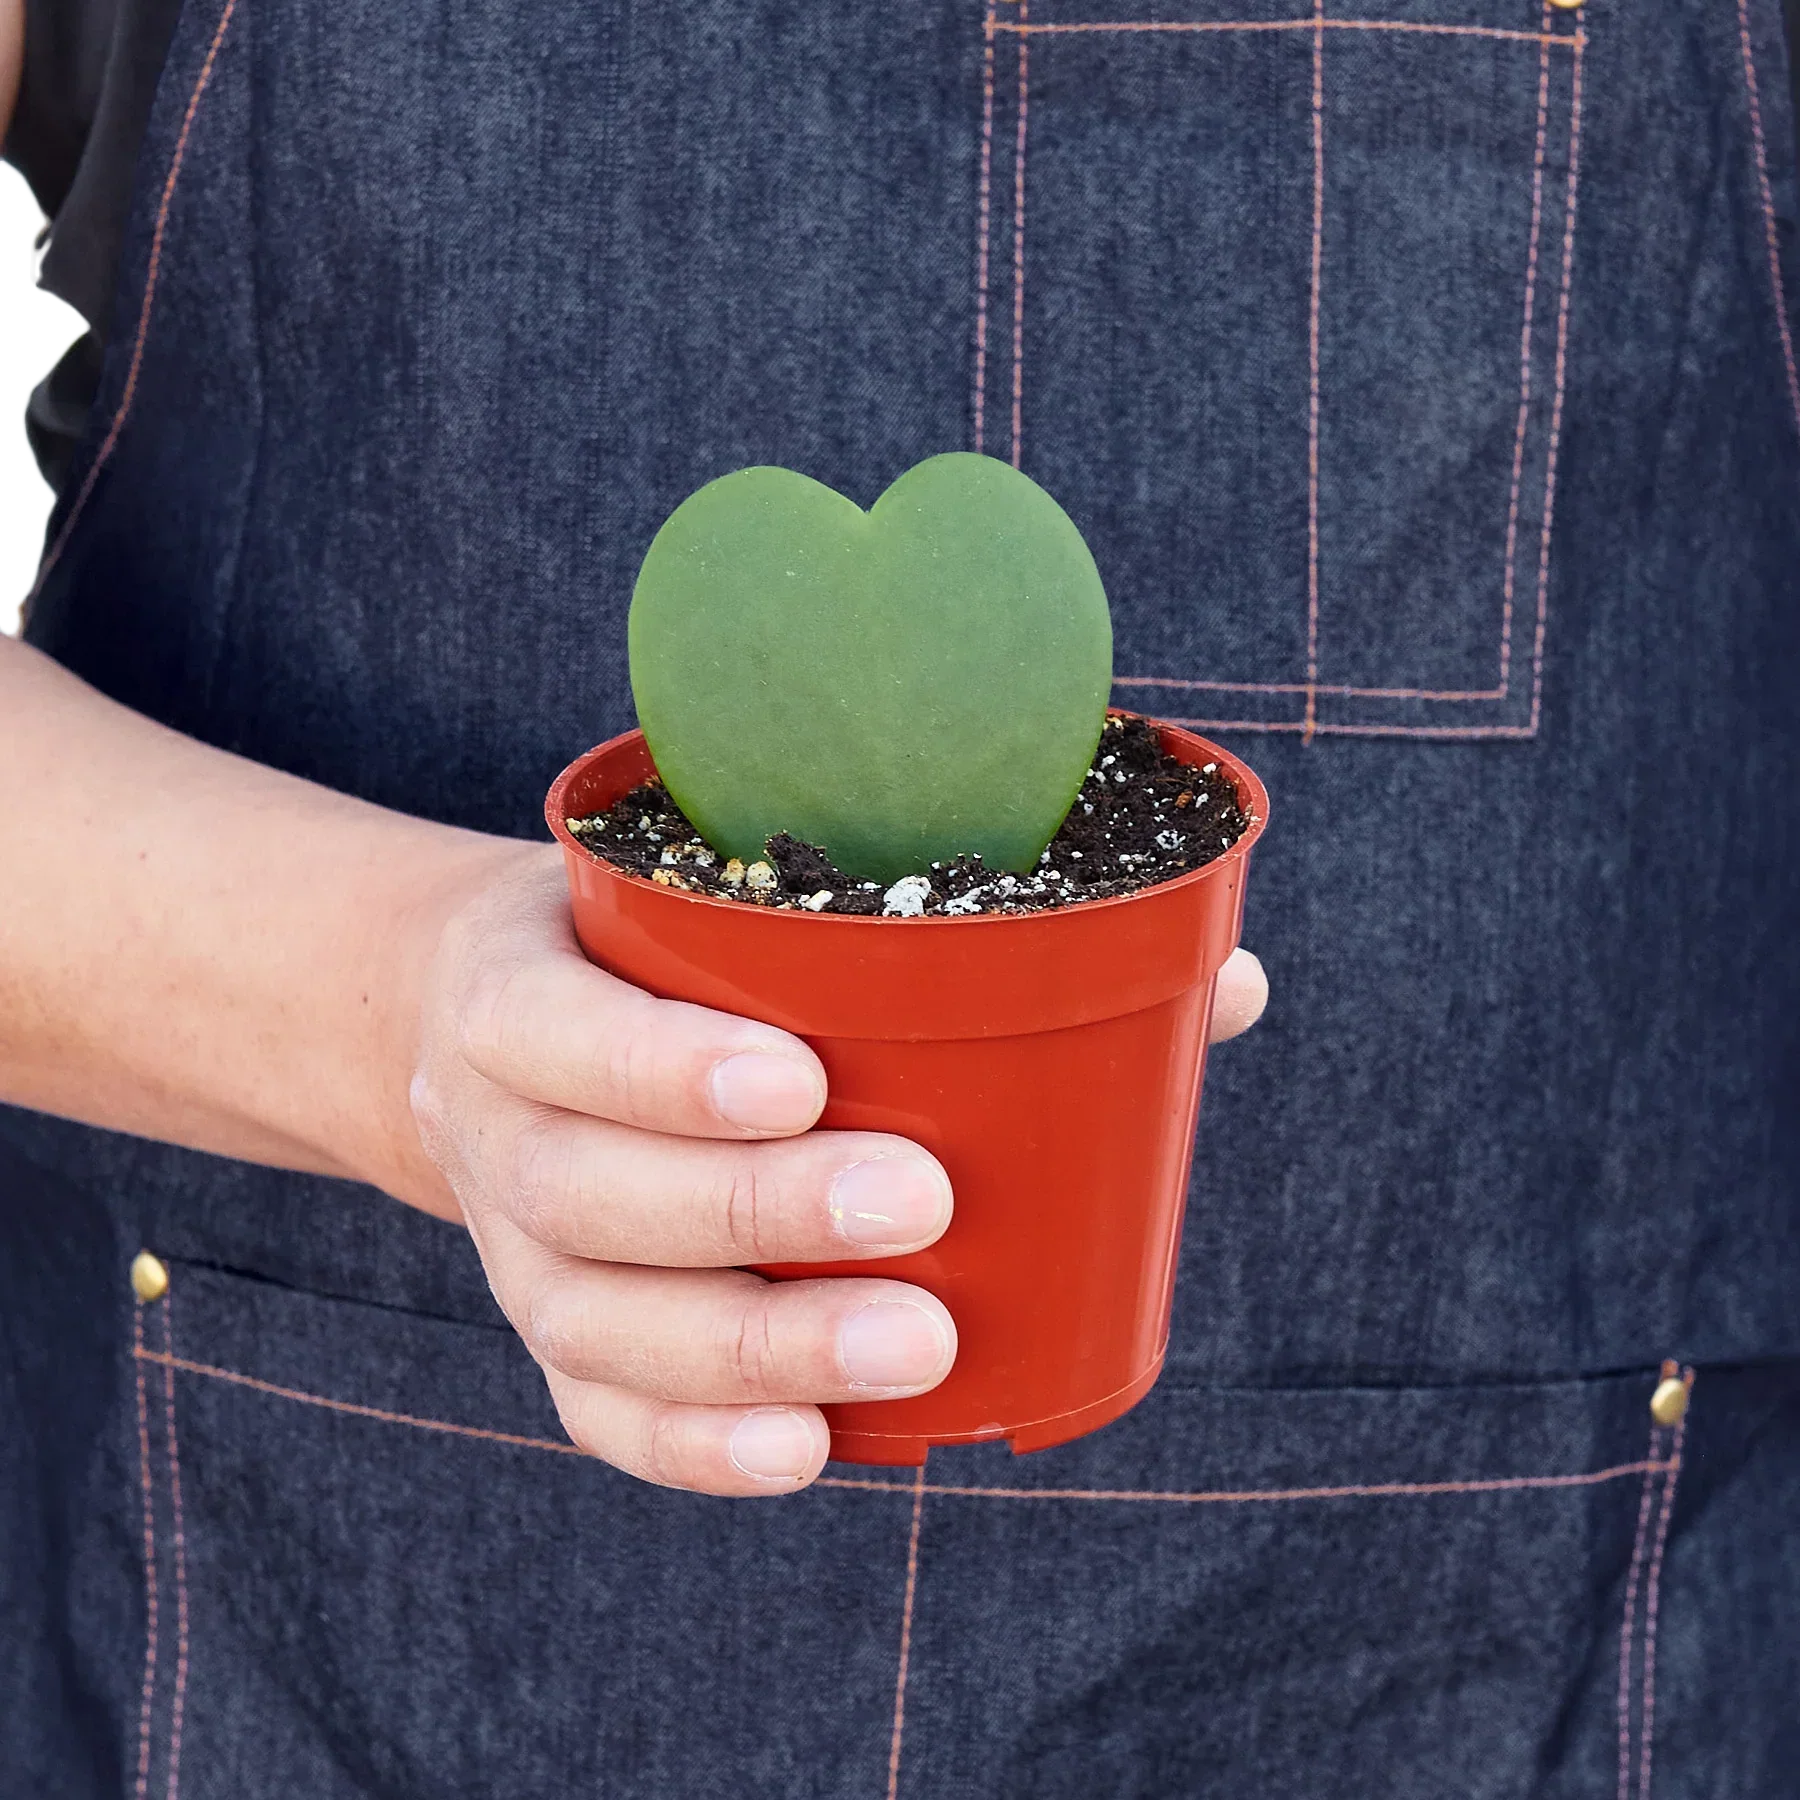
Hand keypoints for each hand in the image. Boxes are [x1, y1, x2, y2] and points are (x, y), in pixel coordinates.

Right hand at [408, 850, 1266, 1498]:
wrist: (494, 1022)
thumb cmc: (658, 950)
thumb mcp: (729, 902)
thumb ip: (934, 926)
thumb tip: (1221, 982)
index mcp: (511, 987)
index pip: (556, 1030)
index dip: (661, 1068)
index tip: (806, 1078)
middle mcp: (490, 1127)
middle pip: (590, 1193)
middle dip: (754, 1211)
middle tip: (921, 1204)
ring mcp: (508, 1245)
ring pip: (600, 1319)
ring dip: (754, 1346)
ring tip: (915, 1347)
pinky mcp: (550, 1333)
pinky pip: (599, 1409)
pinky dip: (696, 1443)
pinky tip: (808, 1451)